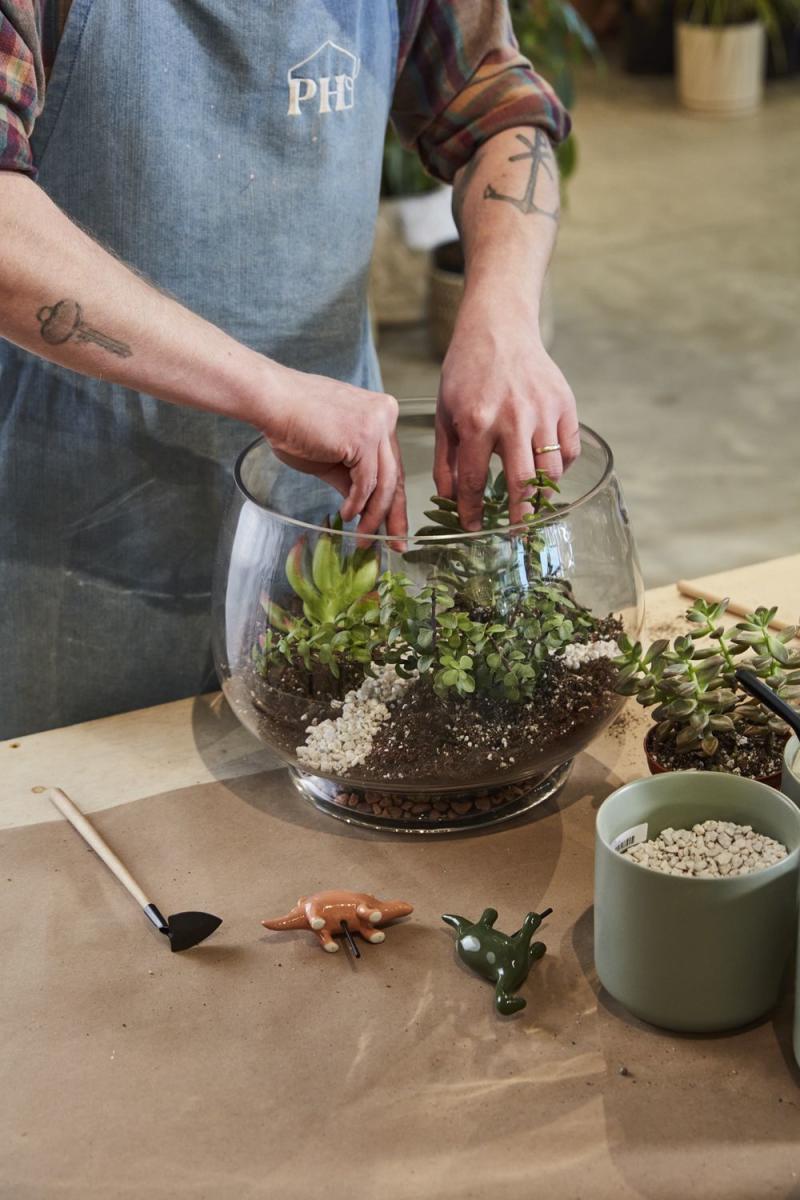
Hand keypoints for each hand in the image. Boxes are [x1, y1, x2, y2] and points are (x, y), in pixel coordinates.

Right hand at [259, 364, 406, 538]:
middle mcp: (385, 415)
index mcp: (381, 414)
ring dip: (373, 516)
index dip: (394, 499)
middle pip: (395, 474)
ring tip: (363, 537)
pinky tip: (347, 515)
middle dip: (394, 514)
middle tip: (396, 544)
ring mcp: (376, 425)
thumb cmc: (294, 423)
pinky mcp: (362, 438)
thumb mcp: (332, 455)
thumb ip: (352, 477)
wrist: (271, 401)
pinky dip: (357, 504)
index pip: (393, 464)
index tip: (395, 526)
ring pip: (385, 483)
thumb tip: (364, 508)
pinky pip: (366, 483)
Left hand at [435, 298, 578, 530]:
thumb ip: (447, 459)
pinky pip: (569, 450)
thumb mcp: (445, 413)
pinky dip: (562, 469)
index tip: (474, 528)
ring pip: (551, 472)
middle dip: (518, 518)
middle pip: (522, 484)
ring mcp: (543, 411)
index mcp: (477, 422)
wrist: (498, 327)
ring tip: (533, 508)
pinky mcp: (565, 404)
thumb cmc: (466, 371)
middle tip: (514, 535)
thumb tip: (449, 499)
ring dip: (543, 497)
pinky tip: (547, 474)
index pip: (476, 482)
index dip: (473, 512)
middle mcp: (513, 419)